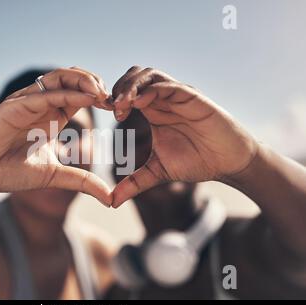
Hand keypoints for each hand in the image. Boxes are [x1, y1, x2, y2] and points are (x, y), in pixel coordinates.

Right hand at [0, 68, 112, 205]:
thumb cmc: (9, 172)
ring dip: (83, 80)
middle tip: (115, 99)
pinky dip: (66, 93)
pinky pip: (43, 94)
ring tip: (102, 92)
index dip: (101, 98)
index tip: (120, 110)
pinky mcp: (13, 107)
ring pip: (58, 77)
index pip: (80, 95)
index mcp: (51, 116)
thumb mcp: (55, 176)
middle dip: (96, 83)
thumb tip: (111, 199)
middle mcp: (40, 105)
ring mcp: (26, 103)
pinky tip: (86, 98)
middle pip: (72, 79)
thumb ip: (83, 182)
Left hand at [111, 66, 257, 206]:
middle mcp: (163, 100)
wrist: (227, 163)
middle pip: (134, 76)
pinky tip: (140, 103)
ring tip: (121, 104)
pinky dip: (153, 91)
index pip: (127, 92)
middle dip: (118, 87)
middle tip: (111, 108)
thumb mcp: (157, 172)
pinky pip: (170, 87)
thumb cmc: (196, 161)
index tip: (103, 113)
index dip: (112, 98)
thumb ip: (134, 183)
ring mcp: (178, 97)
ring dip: (132, 86)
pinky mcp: (194, 99)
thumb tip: (112, 202)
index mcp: (153, 111)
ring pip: (150, 76)